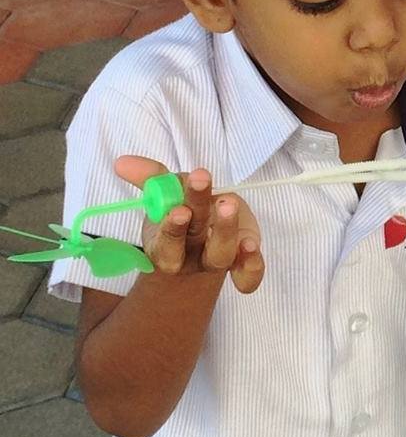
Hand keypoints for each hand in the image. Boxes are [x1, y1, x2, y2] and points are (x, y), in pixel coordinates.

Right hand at [117, 155, 263, 294]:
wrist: (205, 231)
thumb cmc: (182, 208)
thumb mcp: (167, 192)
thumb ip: (151, 178)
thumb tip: (122, 162)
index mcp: (165, 245)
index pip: (166, 243)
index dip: (173, 229)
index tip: (179, 210)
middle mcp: (191, 256)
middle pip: (195, 243)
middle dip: (203, 221)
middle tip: (220, 200)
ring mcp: (216, 260)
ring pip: (221, 255)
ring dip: (228, 232)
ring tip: (230, 205)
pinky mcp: (241, 260)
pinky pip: (247, 274)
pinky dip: (251, 265)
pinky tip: (251, 244)